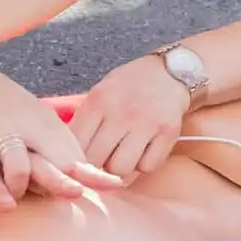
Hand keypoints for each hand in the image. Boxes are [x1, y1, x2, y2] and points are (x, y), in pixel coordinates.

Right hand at [0, 63, 122, 209]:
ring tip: (8, 201)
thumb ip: (49, 137)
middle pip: (54, 159)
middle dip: (67, 182)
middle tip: (76, 195)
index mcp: (42, 121)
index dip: (93, 172)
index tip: (115, 186)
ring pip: (18, 168)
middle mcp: (25, 124)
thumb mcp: (29, 112)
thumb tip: (78, 165)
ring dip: (15, 188)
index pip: (72, 151)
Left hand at [69, 55, 192, 179]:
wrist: (171, 71)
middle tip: (103, 159)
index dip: (75, 158)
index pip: (77, 143)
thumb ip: (86, 119)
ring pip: (121, 169)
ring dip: (120, 167)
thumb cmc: (130, 85)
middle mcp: (122, 111)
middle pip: (96, 160)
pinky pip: (147, 166)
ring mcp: (146, 123)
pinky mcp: (168, 133)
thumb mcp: (102, 92)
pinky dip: (144, 164)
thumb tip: (68, 153)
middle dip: (97, 165)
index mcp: (99, 100)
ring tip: (124, 154)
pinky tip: (144, 150)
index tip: (79, 162)